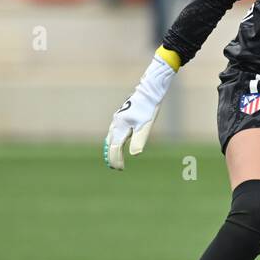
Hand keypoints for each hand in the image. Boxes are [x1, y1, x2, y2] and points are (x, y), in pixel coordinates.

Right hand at [104, 53, 177, 168]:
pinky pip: (114, 131)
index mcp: (121, 127)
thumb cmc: (148, 109)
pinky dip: (114, 140)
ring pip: (111, 137)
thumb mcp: (146, 126)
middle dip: (112, 157)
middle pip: (110, 144)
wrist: (149, 91)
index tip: (121, 169)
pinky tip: (117, 142)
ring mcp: (117, 119)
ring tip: (115, 159)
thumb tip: (135, 154)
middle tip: (116, 168)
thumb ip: (139, 140)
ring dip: (112, 149)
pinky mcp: (121, 116)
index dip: (116, 160)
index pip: (115, 148)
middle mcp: (116, 124)